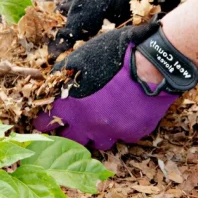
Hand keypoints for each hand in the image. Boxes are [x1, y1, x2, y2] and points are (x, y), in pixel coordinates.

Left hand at [35, 22, 197, 149]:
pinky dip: (121, 129)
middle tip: (71, 127)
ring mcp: (111, 132)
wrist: (153, 63)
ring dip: (96, 134)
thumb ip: (65, 76)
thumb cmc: (115, 54)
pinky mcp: (132, 134)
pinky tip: (126, 115)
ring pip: (98, 143)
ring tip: (101, 122)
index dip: (43, 122)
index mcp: (69, 105)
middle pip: (69, 141)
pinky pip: (123, 137)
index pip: (44, 124)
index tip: (44, 122)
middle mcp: (87, 124)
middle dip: (69, 134)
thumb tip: (56, 84)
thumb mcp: (80, 59)